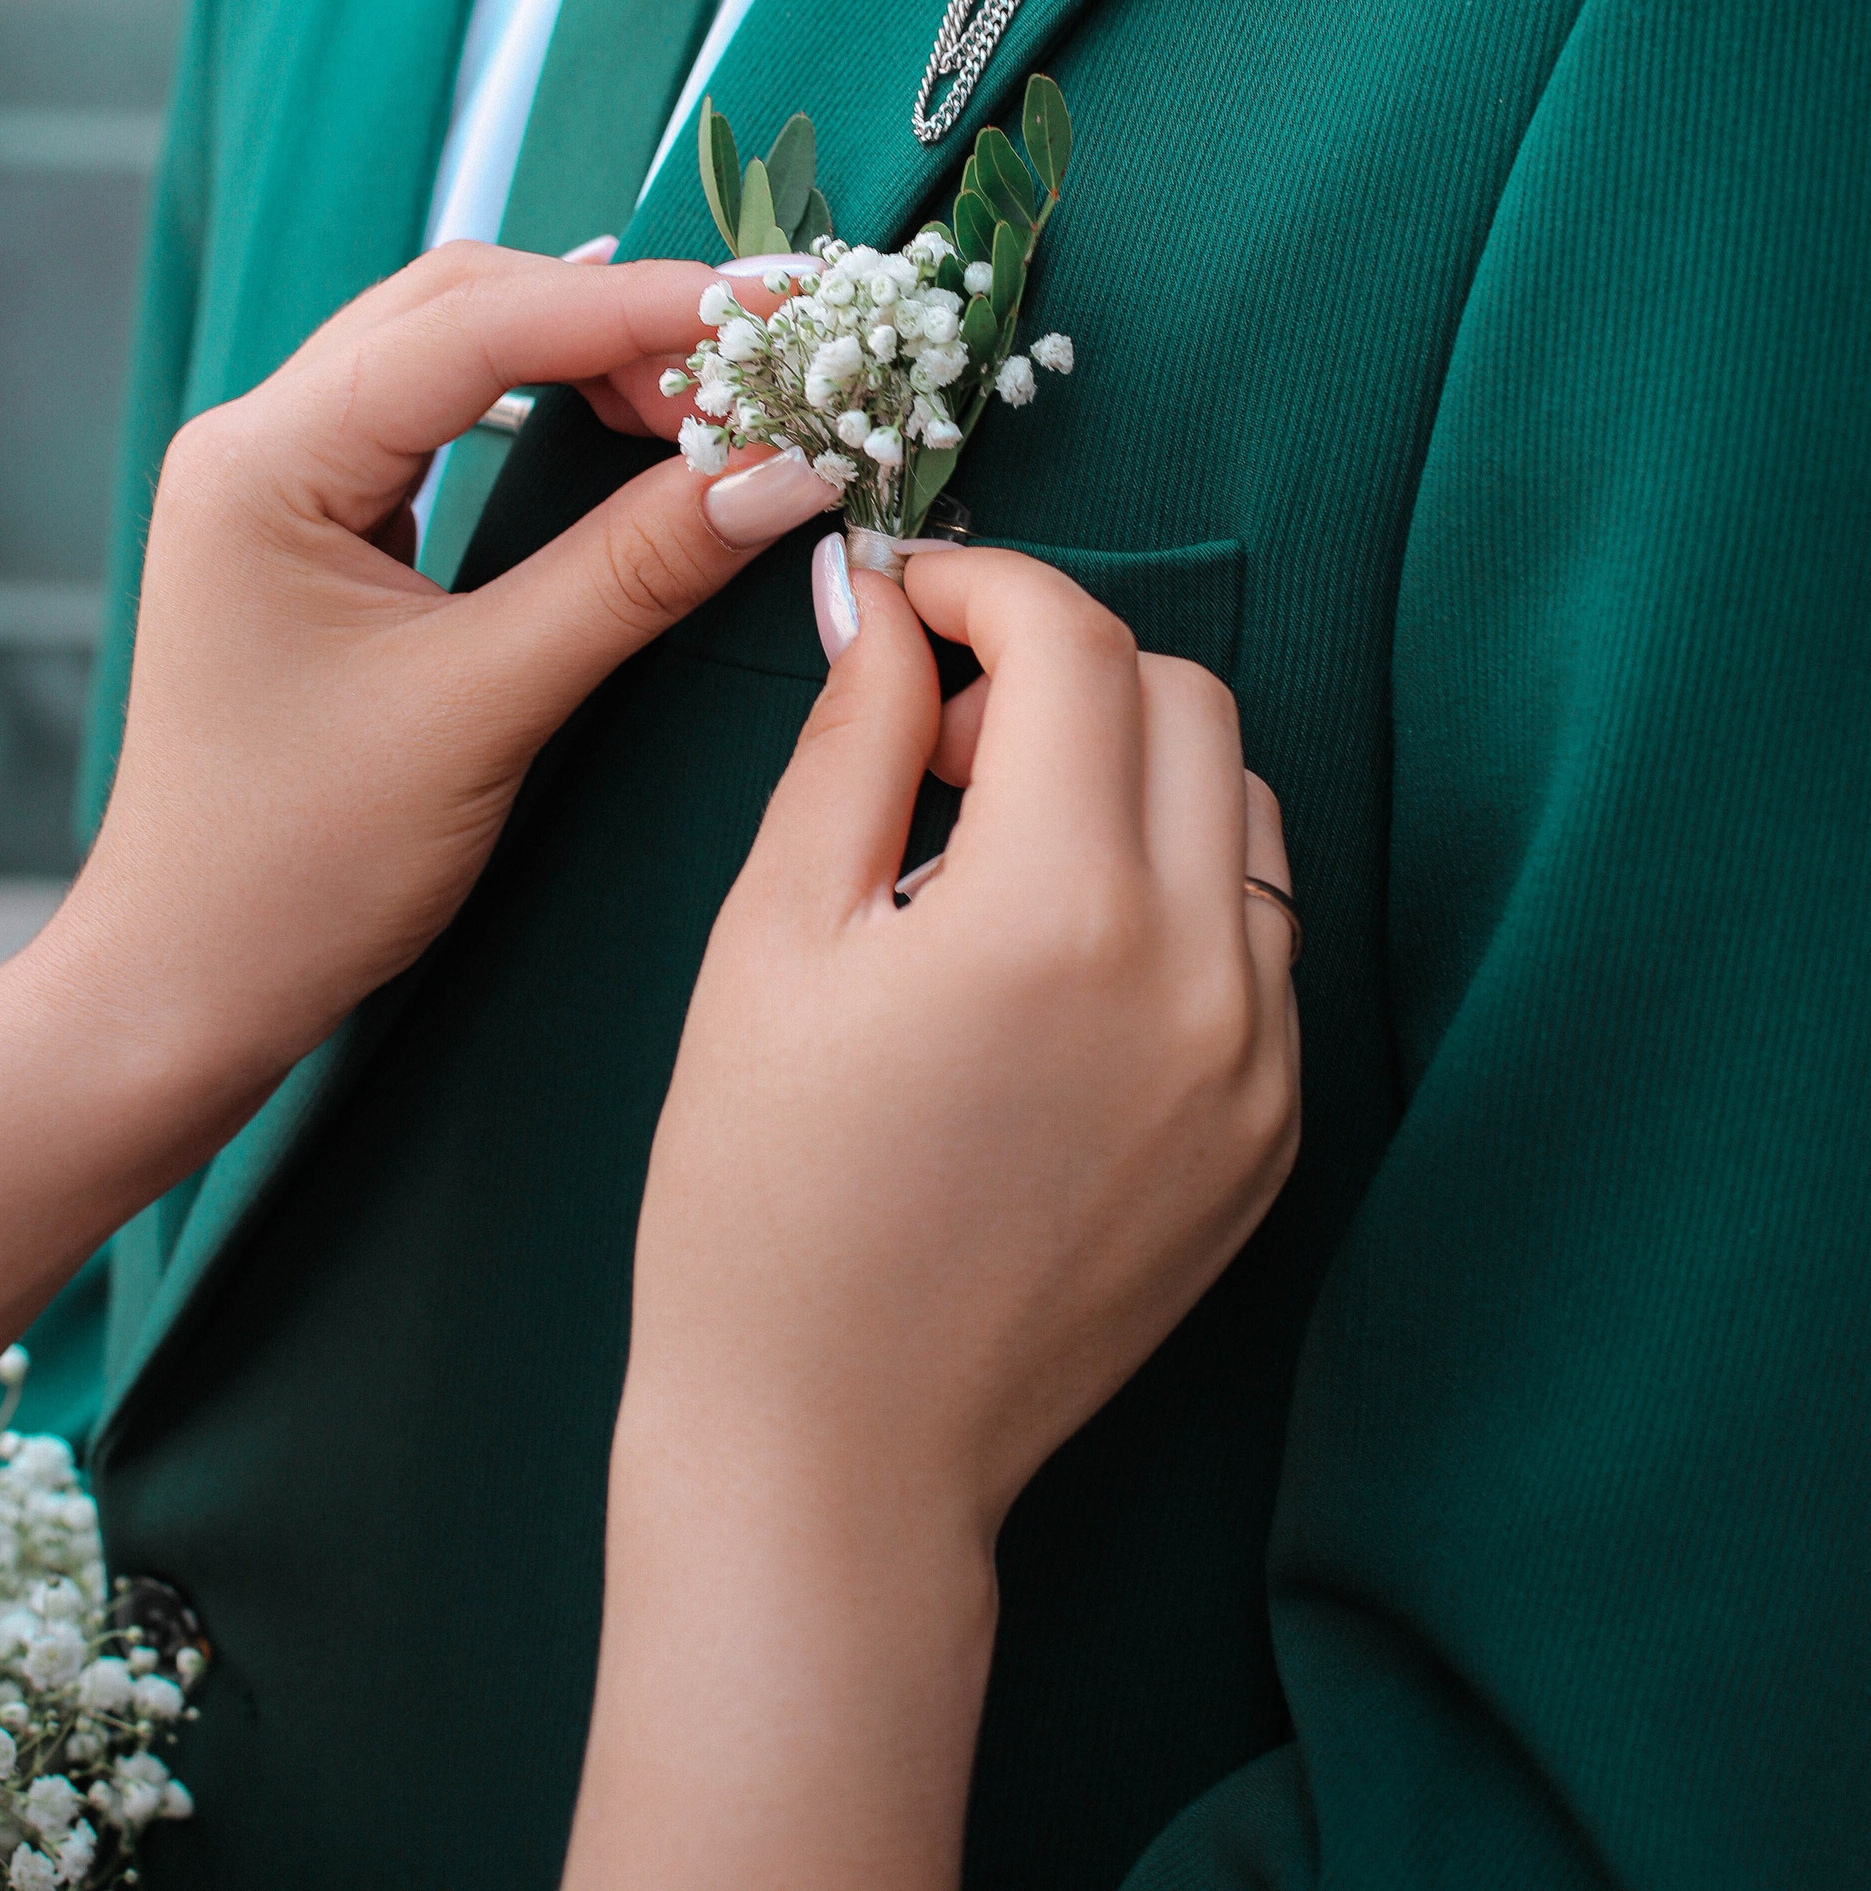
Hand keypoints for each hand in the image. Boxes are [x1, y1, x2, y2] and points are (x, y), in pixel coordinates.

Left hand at [0, 241, 837, 1400]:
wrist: (190, 980)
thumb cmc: (303, 863)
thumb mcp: (488, 706)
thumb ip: (636, 571)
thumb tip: (783, 471)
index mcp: (265, 461)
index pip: (476, 326)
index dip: (636, 310)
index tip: (774, 315)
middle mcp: (257, 438)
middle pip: (462, 306)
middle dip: (618, 317)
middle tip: (765, 356)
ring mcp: (279, 476)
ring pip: (456, 349)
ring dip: (587, 352)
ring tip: (717, 393)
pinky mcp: (314, 522)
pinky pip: (445, 415)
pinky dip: (549, 405)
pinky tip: (631, 429)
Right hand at [575, 543, 1298, 1890]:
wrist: (837, 1455)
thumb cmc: (762, 1201)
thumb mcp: (773, 938)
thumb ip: (853, 740)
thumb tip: (881, 599)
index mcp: (1062, 911)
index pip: (1076, 644)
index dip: (984, 584)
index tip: (909, 598)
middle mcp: (1205, 971)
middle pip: (1186, 698)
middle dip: (1060, 668)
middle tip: (937, 738)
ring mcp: (1264, 1061)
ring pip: (1243, 807)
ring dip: (1130, 772)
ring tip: (994, 852)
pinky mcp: (1278, 1133)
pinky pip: (1260, 936)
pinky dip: (1173, 889)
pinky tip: (1053, 961)